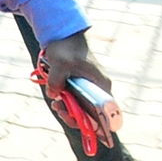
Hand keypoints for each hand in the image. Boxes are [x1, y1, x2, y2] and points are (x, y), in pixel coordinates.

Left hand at [41, 31, 116, 148]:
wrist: (63, 35)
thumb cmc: (67, 47)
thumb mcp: (61, 63)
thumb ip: (56, 80)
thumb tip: (54, 95)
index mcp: (102, 86)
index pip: (107, 114)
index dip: (99, 125)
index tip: (82, 125)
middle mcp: (98, 90)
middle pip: (92, 114)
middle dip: (76, 117)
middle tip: (60, 110)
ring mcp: (89, 89)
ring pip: (82, 109)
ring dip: (69, 111)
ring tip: (56, 105)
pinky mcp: (79, 87)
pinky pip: (74, 101)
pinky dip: (65, 103)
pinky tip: (55, 99)